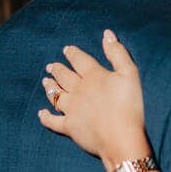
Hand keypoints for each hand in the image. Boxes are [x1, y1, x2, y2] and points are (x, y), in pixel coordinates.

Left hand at [38, 30, 150, 167]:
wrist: (121, 138)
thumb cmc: (129, 105)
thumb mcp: (129, 73)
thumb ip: (117, 53)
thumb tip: (107, 33)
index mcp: (93, 76)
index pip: (79, 60)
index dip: (73, 54)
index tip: (66, 49)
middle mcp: (78, 90)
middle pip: (64, 76)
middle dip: (57, 69)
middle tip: (51, 66)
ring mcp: (72, 109)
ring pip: (56, 95)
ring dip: (50, 87)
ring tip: (45, 82)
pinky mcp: (69, 127)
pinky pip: (53, 121)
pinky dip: (46, 117)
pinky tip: (41, 114)